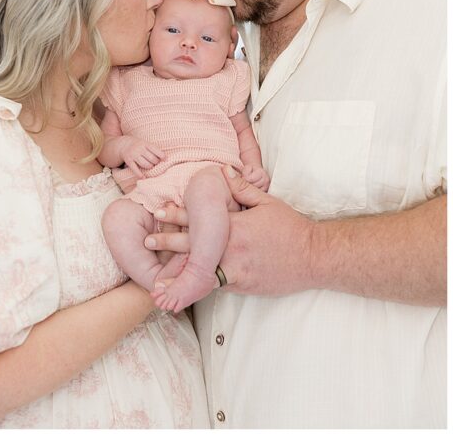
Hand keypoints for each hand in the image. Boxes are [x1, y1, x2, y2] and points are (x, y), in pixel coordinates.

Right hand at [118, 136, 164, 178]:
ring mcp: (133, 155)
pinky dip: (140, 174)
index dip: (162, 156)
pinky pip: (135, 169)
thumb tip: (165, 159)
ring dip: (150, 167)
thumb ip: (154, 150)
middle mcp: (139, 149)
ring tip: (150, 166)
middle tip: (155, 163)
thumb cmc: (139, 145)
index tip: (165, 160)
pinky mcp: (129, 161)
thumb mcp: (145, 143)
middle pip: (152, 159)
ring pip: (145, 165)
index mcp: (145, 144)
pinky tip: (143, 177)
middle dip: (156, 163)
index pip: (156, 150)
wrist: (124, 144)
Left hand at [145, 167, 316, 295]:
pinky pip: (218, 285)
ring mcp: (237, 269)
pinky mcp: (243, 285)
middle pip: (195, 246)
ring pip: (203, 271)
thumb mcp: (268, 203)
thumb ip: (242, 189)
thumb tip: (223, 171)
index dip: (177, 215)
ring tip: (159, 279)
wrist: (315, 258)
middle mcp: (232, 248)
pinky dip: (201, 286)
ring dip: (180, 273)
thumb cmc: (291, 228)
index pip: (201, 219)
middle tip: (147, 242)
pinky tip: (184, 290)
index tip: (157, 212)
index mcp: (235, 226)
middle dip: (169, 243)